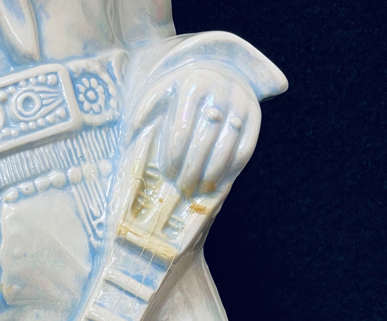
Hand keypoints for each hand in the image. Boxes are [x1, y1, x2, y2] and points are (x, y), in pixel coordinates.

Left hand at [132, 64, 260, 197]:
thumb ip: (145, 108)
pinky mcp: (255, 114)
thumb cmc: (182, 87)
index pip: (182, 130)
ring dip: (212, 173)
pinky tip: (219, 182)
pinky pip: (247, 147)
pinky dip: (233, 169)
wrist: (218, 66)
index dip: (175, 157)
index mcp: (193, 84)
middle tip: (183, 188)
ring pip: (227, 146)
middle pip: (204, 141)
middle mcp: (220, 89)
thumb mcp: (161, 89)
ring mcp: (241, 101)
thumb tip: (131, 133)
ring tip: (200, 189)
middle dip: (192, 169)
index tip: (169, 175)